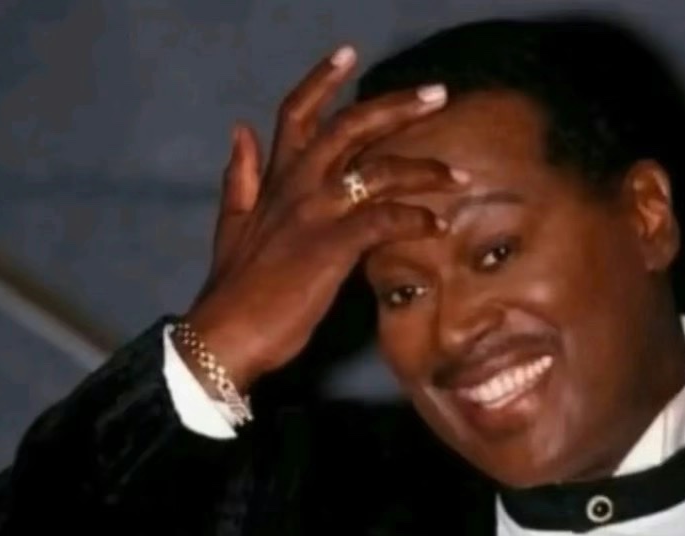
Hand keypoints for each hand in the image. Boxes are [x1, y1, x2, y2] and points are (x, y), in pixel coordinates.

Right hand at [179, 45, 466, 394]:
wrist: (225, 332)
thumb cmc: (235, 287)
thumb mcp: (232, 222)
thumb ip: (240, 176)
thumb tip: (239, 130)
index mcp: (274, 180)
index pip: (297, 114)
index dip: (321, 80)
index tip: (349, 53)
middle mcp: (296, 186)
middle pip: (350, 127)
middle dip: (397, 106)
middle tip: (439, 94)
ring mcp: (315, 214)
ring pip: (377, 170)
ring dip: (424, 169)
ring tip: (458, 175)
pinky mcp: (331, 247)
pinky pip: (384, 220)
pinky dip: (415, 219)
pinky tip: (437, 225)